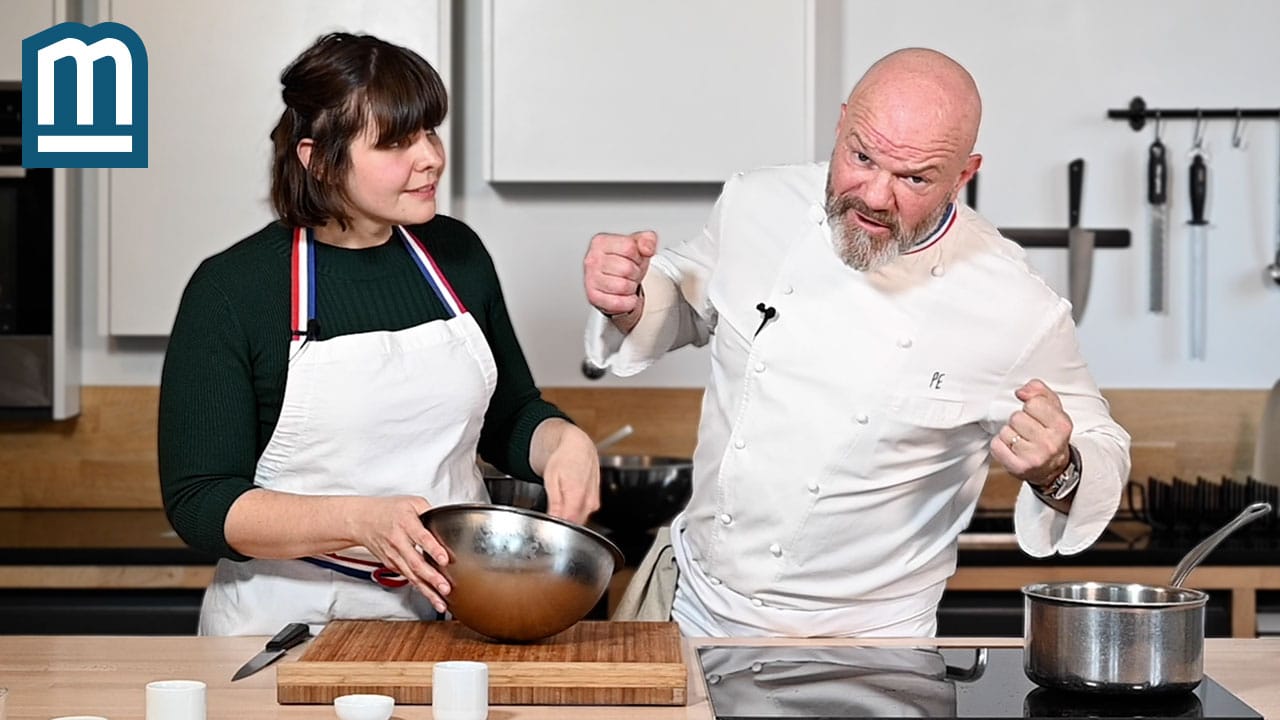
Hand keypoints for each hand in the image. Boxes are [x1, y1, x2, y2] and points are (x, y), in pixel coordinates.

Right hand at [346, 495, 452, 612]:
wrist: (362, 520)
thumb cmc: (388, 511)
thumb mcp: (412, 503)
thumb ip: (430, 512)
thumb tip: (448, 522)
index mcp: (406, 523)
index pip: (421, 538)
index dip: (433, 550)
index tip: (444, 560)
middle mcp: (399, 542)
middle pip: (416, 562)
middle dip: (432, 577)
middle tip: (445, 587)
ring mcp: (394, 556)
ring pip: (412, 576)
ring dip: (427, 590)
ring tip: (441, 602)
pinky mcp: (392, 565)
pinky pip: (408, 578)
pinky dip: (420, 589)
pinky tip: (431, 597)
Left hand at [533, 421, 600, 523]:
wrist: (578, 447)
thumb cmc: (564, 459)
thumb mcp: (551, 479)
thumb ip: (555, 503)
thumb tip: (553, 520)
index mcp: (578, 494)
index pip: (569, 522)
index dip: (557, 526)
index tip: (549, 522)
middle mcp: (590, 500)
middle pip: (575, 523)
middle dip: (563, 522)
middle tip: (552, 510)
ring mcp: (594, 501)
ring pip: (580, 520)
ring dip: (570, 517)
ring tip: (561, 499)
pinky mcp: (595, 502)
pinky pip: (584, 514)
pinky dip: (576, 512)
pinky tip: (569, 499)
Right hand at [583, 231, 656, 329]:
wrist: (617, 284)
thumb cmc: (625, 263)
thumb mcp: (638, 246)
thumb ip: (647, 240)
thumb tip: (647, 248)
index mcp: (601, 242)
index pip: (629, 248)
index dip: (637, 256)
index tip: (633, 258)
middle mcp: (592, 260)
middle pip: (627, 268)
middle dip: (635, 273)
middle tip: (630, 273)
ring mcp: (591, 279)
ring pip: (624, 286)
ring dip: (631, 288)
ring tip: (626, 283)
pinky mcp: (593, 297)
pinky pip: (619, 302)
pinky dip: (628, 302)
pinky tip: (624, 296)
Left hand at [990, 379, 1072, 488]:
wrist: (1052, 467)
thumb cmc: (1050, 434)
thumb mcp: (1053, 409)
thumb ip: (1039, 391)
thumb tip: (1021, 391)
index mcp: (1061, 426)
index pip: (1033, 403)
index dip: (1030, 406)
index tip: (1035, 415)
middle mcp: (1050, 443)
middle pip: (1017, 417)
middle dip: (1019, 421)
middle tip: (1028, 430)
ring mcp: (1034, 457)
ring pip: (1005, 431)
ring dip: (1009, 433)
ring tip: (1021, 440)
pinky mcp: (1018, 467)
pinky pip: (996, 445)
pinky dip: (1000, 445)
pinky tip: (1012, 449)